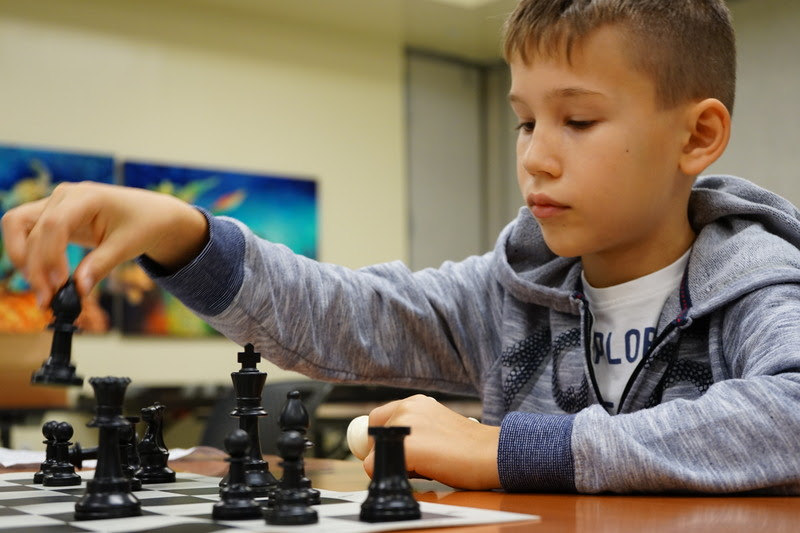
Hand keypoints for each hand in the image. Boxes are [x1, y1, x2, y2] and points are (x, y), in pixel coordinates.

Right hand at [1, 181, 208, 307]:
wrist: (152, 214)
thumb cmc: (144, 224)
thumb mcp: (128, 246)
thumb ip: (101, 265)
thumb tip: (78, 289)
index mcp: (87, 196)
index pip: (54, 224)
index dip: (50, 256)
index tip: (58, 284)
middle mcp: (64, 196)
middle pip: (28, 227)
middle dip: (33, 266)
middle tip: (48, 298)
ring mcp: (54, 204)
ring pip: (17, 227)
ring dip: (23, 260)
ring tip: (43, 292)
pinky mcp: (51, 216)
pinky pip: (26, 233)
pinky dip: (28, 256)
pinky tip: (44, 281)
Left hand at [364, 394, 500, 489]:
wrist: (492, 452)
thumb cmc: (471, 447)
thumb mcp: (437, 426)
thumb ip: (415, 429)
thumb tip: (393, 450)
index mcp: (415, 402)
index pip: (380, 419)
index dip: (384, 439)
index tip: (398, 452)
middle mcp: (405, 408)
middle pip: (375, 437)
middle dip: (386, 453)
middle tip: (413, 463)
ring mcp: (402, 425)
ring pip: (376, 453)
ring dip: (394, 464)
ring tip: (424, 466)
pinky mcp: (404, 447)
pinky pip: (377, 467)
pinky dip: (395, 476)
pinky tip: (422, 472)